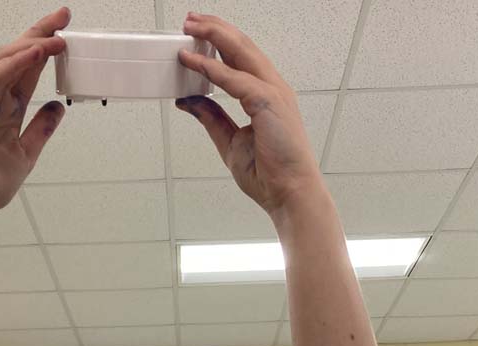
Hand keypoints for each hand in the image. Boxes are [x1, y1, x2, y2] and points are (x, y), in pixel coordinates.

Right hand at [0, 7, 70, 227]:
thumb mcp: (25, 154)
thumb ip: (40, 129)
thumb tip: (57, 106)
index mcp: (4, 109)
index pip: (27, 70)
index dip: (46, 49)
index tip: (67, 32)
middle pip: (16, 57)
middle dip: (40, 33)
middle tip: (64, 15)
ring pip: (4, 61)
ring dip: (31, 44)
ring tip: (57, 34)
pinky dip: (14, 64)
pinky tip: (34, 52)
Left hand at [176, 13, 321, 215]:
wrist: (289, 193)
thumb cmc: (271, 173)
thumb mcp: (230, 141)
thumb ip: (211, 118)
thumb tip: (188, 100)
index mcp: (266, 96)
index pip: (240, 59)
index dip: (218, 42)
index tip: (196, 34)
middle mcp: (272, 88)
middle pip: (241, 46)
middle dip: (215, 29)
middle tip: (189, 20)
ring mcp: (274, 93)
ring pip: (241, 52)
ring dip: (214, 36)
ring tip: (190, 27)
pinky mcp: (270, 103)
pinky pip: (236, 80)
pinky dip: (213, 68)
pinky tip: (194, 61)